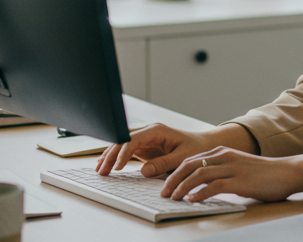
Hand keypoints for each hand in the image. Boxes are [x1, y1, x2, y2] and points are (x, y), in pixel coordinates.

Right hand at [94, 122, 257, 177]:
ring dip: (109, 157)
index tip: (116, 167)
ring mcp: (144, 139)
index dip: (123, 153)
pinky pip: (125, 151)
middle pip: (122, 141)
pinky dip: (115, 158)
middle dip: (110, 155)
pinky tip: (105, 166)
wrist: (204, 144)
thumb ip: (164, 163)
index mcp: (156, 131)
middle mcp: (148, 132)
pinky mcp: (144, 147)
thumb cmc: (196, 148)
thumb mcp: (182, 157)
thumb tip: (144, 171)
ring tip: (99, 171)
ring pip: (121, 145)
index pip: (133, 140)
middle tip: (102, 171)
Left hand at [160, 148, 302, 202]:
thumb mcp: (237, 168)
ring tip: (173, 198)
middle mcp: (224, 156)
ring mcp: (232, 167)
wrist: (287, 172)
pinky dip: (201, 193)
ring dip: (183, 187)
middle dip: (173, 179)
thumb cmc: (263, 174)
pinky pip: (215, 185)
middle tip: (163, 193)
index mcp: (222, 152)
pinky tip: (193, 201)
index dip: (174, 172)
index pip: (191, 160)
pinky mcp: (240, 180)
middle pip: (190, 165)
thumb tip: (200, 187)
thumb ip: (220, 173)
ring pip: (199, 174)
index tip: (164, 186)